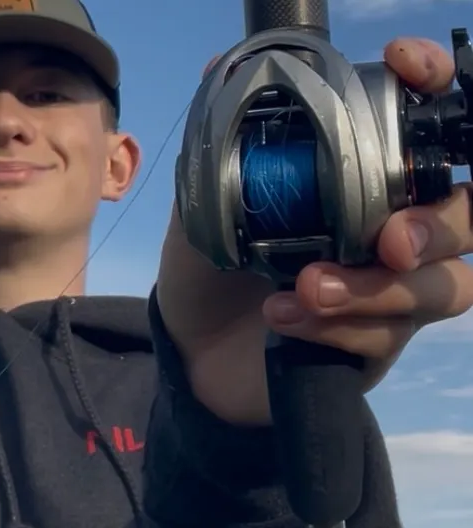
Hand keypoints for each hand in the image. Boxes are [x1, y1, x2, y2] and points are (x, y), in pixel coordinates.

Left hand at [155, 36, 472, 427]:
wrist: (187, 355)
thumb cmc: (210, 273)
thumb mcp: (203, 207)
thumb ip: (220, 148)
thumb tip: (214, 69)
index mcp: (365, 183)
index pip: (430, 126)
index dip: (435, 87)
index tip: (407, 67)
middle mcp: (392, 231)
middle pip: (465, 217)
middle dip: (436, 225)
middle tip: (388, 238)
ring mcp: (390, 295)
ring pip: (440, 287)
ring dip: (377, 288)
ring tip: (309, 287)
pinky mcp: (371, 350)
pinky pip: (385, 339)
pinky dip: (338, 328)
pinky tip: (284, 319)